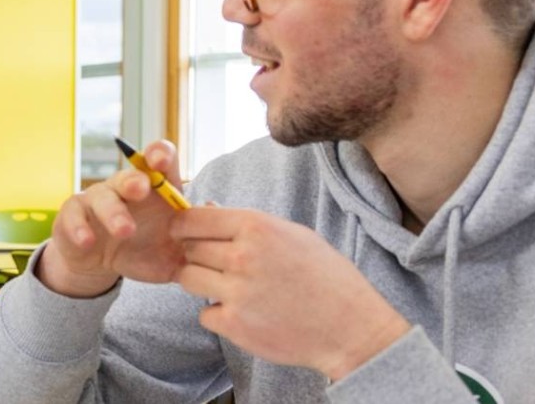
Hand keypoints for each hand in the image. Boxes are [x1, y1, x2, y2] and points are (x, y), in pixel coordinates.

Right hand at [39, 140, 187, 297]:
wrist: (103, 265)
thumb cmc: (144, 250)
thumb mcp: (175, 250)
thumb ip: (197, 236)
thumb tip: (213, 209)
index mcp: (154, 190)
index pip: (158, 160)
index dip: (159, 154)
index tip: (161, 162)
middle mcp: (124, 188)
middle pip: (129, 176)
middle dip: (135, 180)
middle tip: (142, 189)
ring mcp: (96, 200)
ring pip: (102, 197)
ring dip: (113, 212)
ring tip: (125, 230)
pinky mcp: (72, 216)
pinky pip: (74, 217)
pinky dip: (80, 229)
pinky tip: (88, 241)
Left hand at [172, 207, 408, 379]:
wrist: (351, 328)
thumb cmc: (325, 277)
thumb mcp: (293, 235)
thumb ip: (247, 223)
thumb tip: (206, 207)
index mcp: (256, 227)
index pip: (192, 218)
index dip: (183, 226)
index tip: (185, 234)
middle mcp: (242, 257)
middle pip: (188, 249)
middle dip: (196, 256)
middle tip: (219, 266)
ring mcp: (236, 292)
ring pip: (187, 279)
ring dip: (201, 283)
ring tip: (230, 288)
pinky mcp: (234, 325)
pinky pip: (204, 314)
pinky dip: (218, 315)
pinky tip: (246, 314)